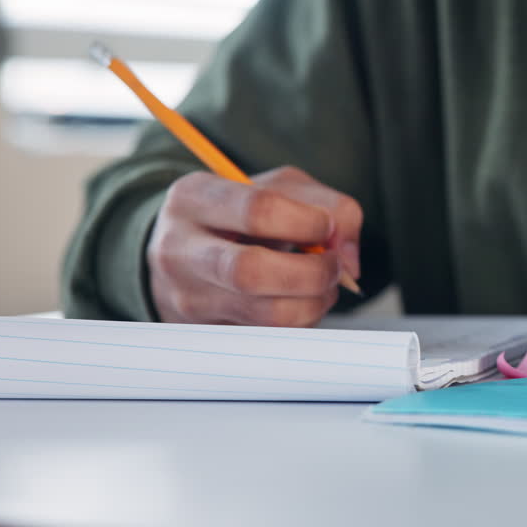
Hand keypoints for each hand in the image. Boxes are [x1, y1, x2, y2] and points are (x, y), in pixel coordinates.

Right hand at [147, 166, 362, 325]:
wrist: (185, 253)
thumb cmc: (240, 215)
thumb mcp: (282, 188)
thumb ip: (330, 206)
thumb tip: (347, 257)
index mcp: (194, 198)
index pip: (258, 210)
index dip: (308, 222)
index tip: (326, 227)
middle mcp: (180, 249)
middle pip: (251, 271)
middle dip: (312, 272)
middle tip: (332, 265)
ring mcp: (187, 297)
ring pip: (266, 314)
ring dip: (314, 303)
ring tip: (321, 285)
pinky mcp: (206, 333)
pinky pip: (270, 338)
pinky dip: (300, 322)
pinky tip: (297, 302)